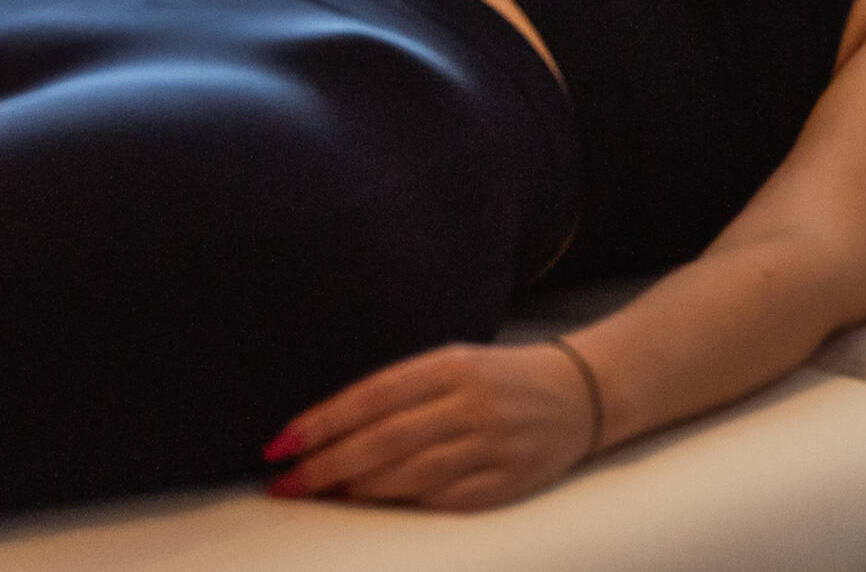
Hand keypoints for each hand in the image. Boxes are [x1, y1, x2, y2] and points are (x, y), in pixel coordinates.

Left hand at [262, 340, 598, 510]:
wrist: (585, 392)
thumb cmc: (505, 376)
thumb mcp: (457, 362)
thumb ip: (401, 390)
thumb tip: (328, 429)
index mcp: (457, 365)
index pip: (375, 395)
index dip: (323, 422)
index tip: (280, 443)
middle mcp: (475, 403)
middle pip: (385, 440)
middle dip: (327, 465)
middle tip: (286, 482)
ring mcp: (494, 444)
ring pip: (410, 475)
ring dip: (358, 488)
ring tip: (321, 492)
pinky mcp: (508, 480)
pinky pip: (445, 499)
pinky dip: (404, 503)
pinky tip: (375, 503)